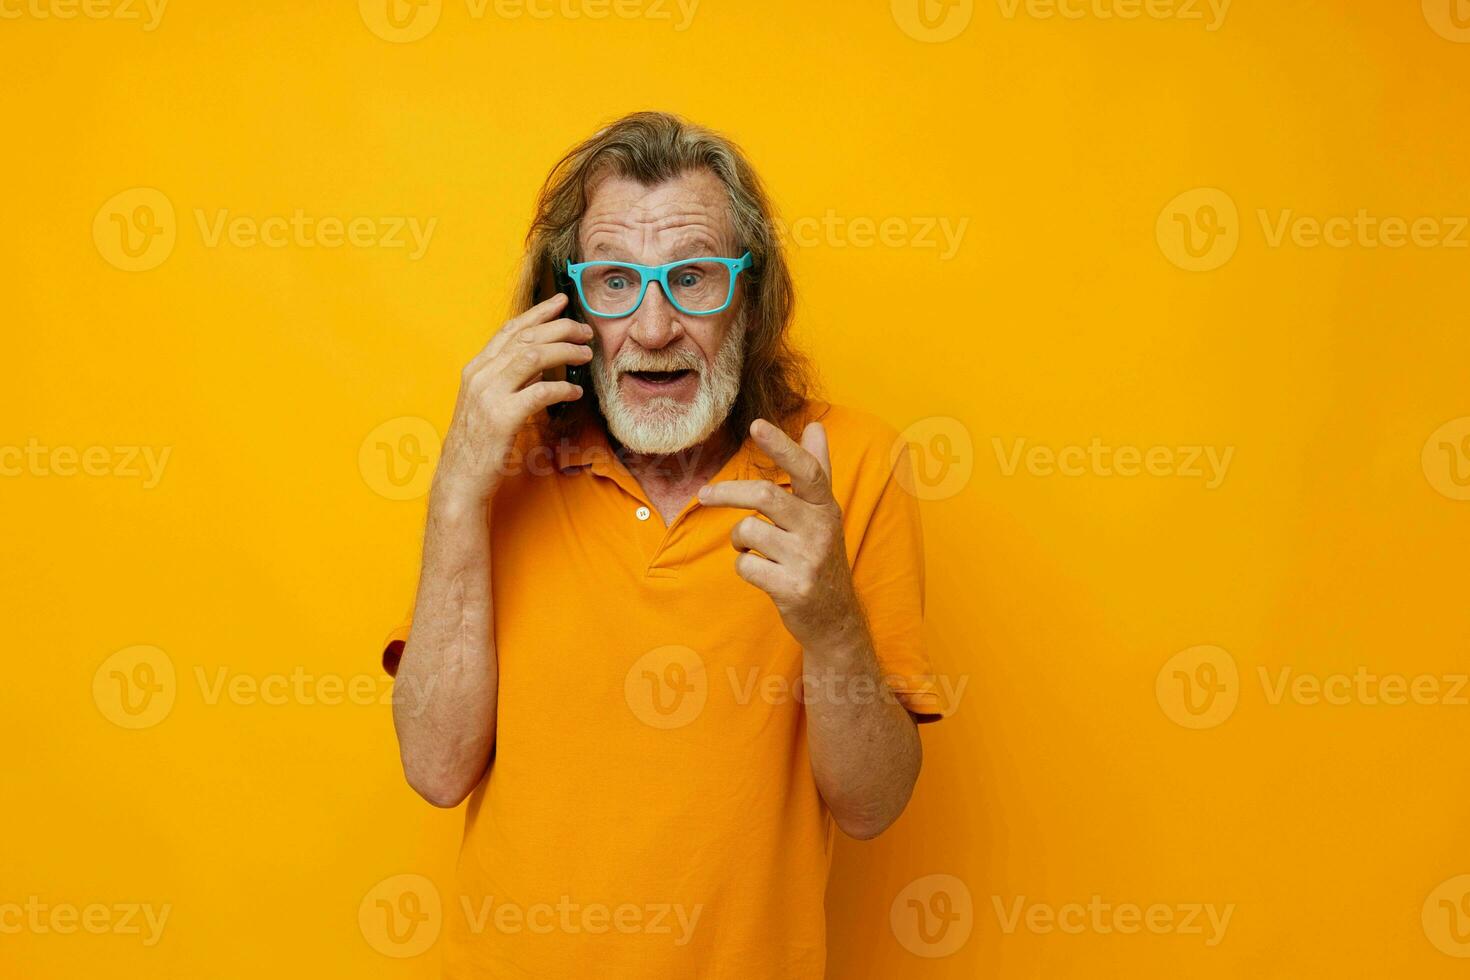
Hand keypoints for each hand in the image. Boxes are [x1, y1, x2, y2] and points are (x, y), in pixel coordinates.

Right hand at [434, 293, 590, 505]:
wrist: (460, 478)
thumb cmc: (479, 442)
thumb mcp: (489, 402)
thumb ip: (510, 379)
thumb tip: (540, 362)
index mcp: (476, 369)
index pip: (510, 330)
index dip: (538, 312)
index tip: (562, 301)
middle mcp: (480, 375)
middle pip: (525, 338)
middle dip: (560, 328)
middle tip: (585, 331)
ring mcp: (488, 395)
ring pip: (532, 357)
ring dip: (564, 351)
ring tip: (585, 354)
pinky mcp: (501, 418)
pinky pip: (539, 392)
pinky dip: (561, 388)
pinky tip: (575, 392)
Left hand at [698, 419, 862, 651]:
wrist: (835, 618)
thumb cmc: (821, 556)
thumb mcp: (825, 513)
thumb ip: (818, 469)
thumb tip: (816, 425)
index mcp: (825, 508)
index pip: (806, 470)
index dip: (781, 446)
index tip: (756, 424)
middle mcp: (820, 530)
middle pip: (765, 496)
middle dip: (727, 493)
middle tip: (704, 494)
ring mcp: (807, 560)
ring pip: (748, 532)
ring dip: (738, 539)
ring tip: (751, 547)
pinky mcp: (792, 588)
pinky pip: (746, 565)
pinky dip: (744, 566)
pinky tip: (760, 572)